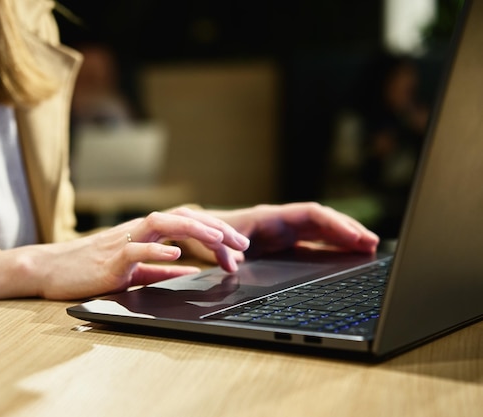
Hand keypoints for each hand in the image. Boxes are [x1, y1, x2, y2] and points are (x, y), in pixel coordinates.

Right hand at [0, 207, 249, 300]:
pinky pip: (136, 250)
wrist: (50, 270)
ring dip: (195, 231)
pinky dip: (158, 250)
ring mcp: (123, 240)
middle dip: (215, 229)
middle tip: (242, 245)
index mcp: (145, 232)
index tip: (238, 249)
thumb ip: (162, 270)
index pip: (187, 223)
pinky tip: (178, 255)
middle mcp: (137, 230)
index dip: (215, 232)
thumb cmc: (89, 269)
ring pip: (163, 224)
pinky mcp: (110, 258)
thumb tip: (192, 272)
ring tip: (219, 240)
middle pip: (183, 218)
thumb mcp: (133, 270)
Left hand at [180, 202, 379, 262]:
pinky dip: (334, 246)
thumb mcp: (218, 241)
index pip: (311, 214)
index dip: (334, 224)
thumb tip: (234, 265)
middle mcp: (284, 221)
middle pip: (324, 220)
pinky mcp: (287, 242)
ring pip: (324, 229)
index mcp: (272, 217)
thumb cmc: (213, 233)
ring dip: (346, 237)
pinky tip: (350, 253)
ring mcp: (287, 231)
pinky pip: (316, 241)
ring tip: (371, 247)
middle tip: (373, 243)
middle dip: (349, 229)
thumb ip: (226, 252)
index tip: (353, 236)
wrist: (205, 231)